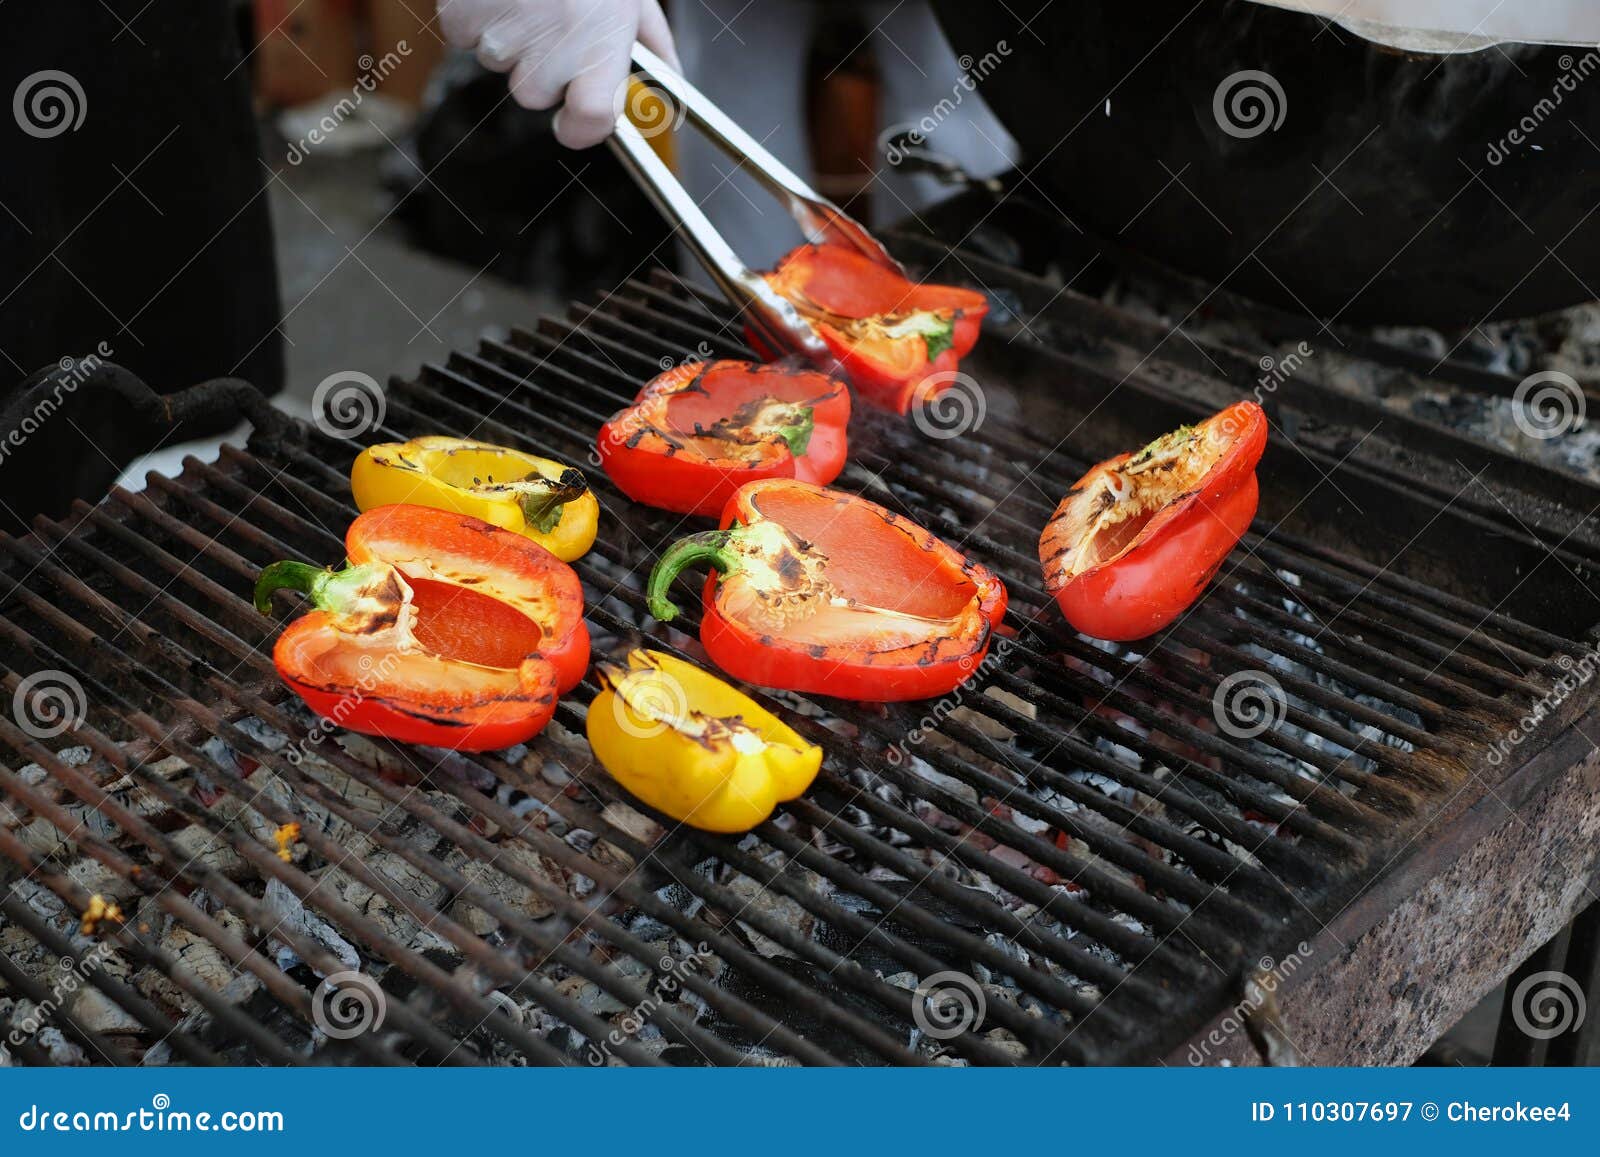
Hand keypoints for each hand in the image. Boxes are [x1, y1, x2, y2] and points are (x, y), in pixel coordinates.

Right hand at [438, 0, 679, 148]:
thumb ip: (653, 43)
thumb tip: (673, 84)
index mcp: (597, 51)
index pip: (588, 124)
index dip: (581, 127)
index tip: (576, 120)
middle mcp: (549, 55)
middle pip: (534, 93)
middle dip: (540, 63)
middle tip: (550, 16)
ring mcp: (500, 42)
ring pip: (499, 61)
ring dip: (509, 34)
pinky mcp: (462, 21)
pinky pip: (465, 36)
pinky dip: (476, 15)